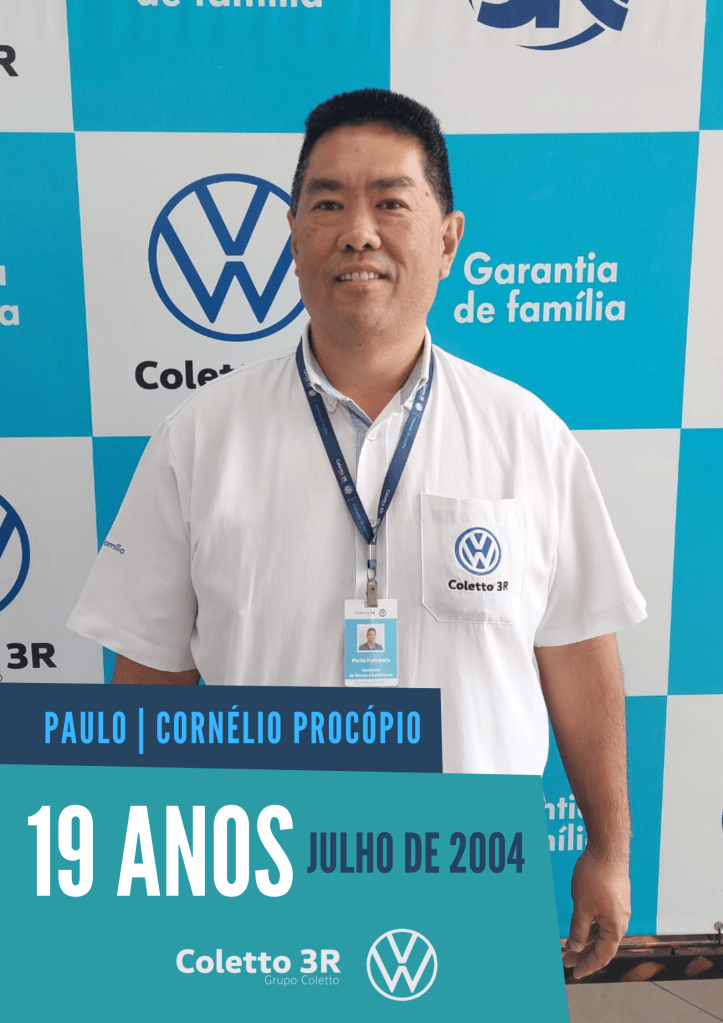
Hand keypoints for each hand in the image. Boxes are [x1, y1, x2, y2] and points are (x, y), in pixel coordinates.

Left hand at [562, 848, 630, 979]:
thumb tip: (575, 948)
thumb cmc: (596, 878)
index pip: (603, 955)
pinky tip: (579, 924)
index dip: (588, 966)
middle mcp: (620, 920)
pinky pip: (602, 918)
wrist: (607, 849)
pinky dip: (590, 925)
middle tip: (565, 961)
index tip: (575, 974)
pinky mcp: (615, 896)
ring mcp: (618, 908)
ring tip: (569, 945)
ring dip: (585, 939)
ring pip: (601, 930)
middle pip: (602, 945)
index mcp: (615, 927)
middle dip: (583, 954)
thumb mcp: (582, 907)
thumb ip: (578, 930)